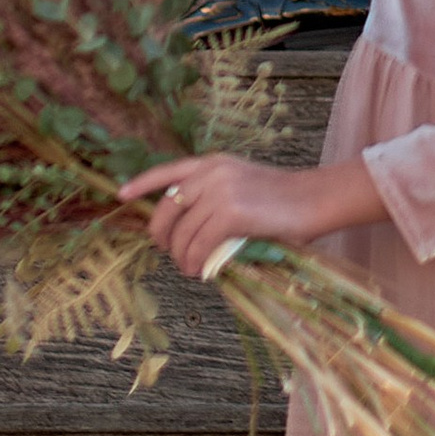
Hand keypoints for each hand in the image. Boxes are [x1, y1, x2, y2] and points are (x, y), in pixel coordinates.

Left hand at [119, 151, 374, 281]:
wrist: (314, 199)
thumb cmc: (283, 200)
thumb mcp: (241, 185)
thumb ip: (212, 198)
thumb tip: (185, 230)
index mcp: (212, 163)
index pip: (167, 171)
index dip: (141, 184)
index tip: (120, 196)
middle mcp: (211, 173)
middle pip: (166, 209)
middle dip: (161, 237)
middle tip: (170, 254)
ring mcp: (220, 192)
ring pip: (182, 234)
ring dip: (182, 258)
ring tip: (191, 270)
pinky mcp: (230, 214)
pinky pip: (199, 246)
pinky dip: (196, 263)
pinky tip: (202, 272)